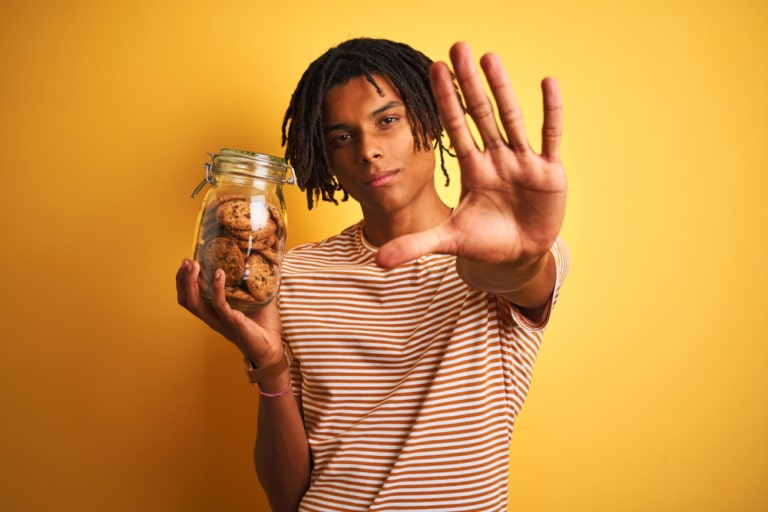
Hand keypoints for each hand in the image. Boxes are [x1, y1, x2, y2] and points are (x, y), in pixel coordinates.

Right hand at [175, 259, 282, 365]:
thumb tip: (265, 266)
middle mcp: (213, 317)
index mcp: (214, 313)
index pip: (190, 298)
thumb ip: (255, 286)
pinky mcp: (232, 321)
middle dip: (182, 279)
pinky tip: (219, 274)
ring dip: (191, 282)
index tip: (187, 262)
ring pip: (195, 303)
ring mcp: (220, 320)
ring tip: (194, 265)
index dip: (184, 281)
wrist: (272, 348)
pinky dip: (217, 288)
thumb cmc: (263, 327)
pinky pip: (219, 304)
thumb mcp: (256, 301)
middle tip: (186, 261)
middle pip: (186, 300)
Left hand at [376, 42, 565, 268]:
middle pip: (481, 115)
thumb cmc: (485, 242)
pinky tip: (548, 83)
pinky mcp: (549, 173)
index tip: (433, 69)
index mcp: (473, 169)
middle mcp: (496, 158)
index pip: (456, 128)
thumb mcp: (449, 241)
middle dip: (469, 83)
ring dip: (502, 89)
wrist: (519, 256)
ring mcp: (523, 163)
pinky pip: (550, 137)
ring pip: (512, 119)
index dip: (445, 100)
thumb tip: (377, 262)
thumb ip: (415, 246)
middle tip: (458, 47)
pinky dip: (551, 112)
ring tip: (490, 57)